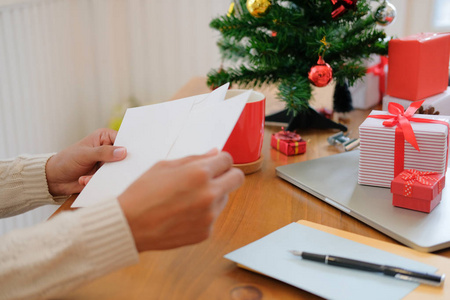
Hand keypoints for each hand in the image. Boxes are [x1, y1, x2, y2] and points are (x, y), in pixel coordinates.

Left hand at [46, 128, 126, 195]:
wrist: (55, 179)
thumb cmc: (67, 160)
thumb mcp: (85, 154)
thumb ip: (104, 152)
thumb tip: (123, 151)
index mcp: (105, 137)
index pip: (123, 140)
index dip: (129, 147)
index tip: (131, 156)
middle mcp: (109, 149)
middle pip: (123, 157)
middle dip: (118, 165)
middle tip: (109, 170)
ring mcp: (107, 164)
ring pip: (117, 170)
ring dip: (104, 176)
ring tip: (86, 177)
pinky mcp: (105, 176)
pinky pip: (110, 180)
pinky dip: (97, 182)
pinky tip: (84, 180)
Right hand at [118, 150, 243, 251]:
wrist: (129, 226)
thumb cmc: (142, 193)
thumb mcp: (164, 166)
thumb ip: (194, 159)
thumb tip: (214, 153)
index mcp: (199, 174)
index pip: (227, 160)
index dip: (219, 160)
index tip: (213, 164)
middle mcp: (209, 194)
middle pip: (237, 179)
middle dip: (227, 174)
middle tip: (212, 177)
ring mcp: (209, 216)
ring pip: (224, 198)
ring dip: (213, 195)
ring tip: (187, 199)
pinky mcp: (206, 232)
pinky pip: (213, 216)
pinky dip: (204, 213)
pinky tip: (183, 213)